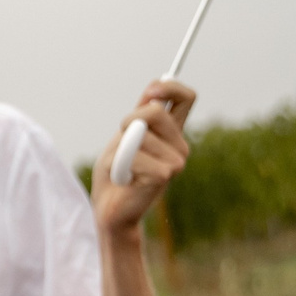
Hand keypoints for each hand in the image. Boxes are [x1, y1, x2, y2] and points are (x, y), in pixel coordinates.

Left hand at [92, 79, 194, 235]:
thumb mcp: (124, 136)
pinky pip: (135, 154)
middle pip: (156, 111)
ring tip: (124, 167)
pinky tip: (127, 179)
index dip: (169, 87)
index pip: (186, 98)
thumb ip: (140, 116)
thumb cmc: (115, 172)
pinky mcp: (165, 174)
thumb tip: (156, 88)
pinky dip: (122, 163)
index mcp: (172, 133)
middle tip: (122, 140)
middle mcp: (179, 145)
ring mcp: (176, 161)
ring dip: (122, 147)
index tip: (149, 93)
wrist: (109, 208)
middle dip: (130, 120)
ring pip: (141, 133)